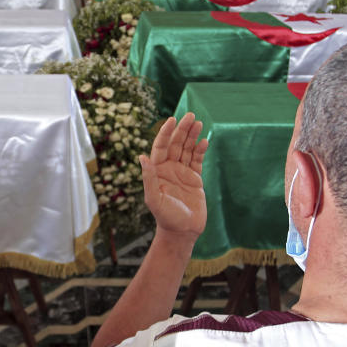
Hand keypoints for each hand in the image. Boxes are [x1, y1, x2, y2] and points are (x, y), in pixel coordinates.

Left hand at [140, 112, 207, 239]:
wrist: (183, 231)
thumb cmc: (166, 217)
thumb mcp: (154, 198)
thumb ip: (149, 178)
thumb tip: (142, 157)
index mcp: (157, 171)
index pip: (161, 147)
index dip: (166, 133)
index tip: (173, 120)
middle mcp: (169, 168)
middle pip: (176, 144)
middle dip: (182, 129)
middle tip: (190, 115)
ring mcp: (182, 172)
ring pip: (187, 149)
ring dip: (192, 136)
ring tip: (199, 123)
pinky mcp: (194, 178)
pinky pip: (197, 160)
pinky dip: (200, 150)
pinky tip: (204, 141)